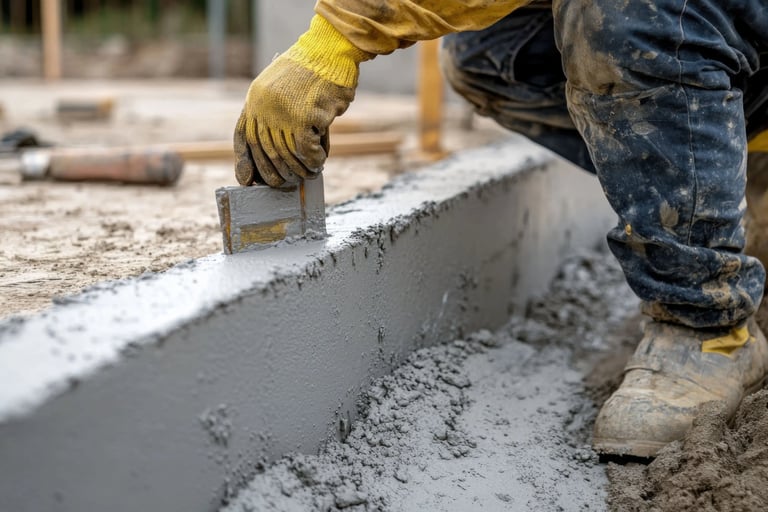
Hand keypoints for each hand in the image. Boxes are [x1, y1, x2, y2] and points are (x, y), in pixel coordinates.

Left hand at [234, 15, 371, 186]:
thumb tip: (279, 150)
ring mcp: (283, 112)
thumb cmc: (312, 71)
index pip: (244, 136)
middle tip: (282, 183)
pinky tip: (320, 162)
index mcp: (255, 98)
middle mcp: (264, 106)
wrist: (329, 50)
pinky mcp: (304, 117)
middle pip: (265, 150)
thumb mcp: (282, 87)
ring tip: (308, 174)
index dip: (245, 161)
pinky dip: (314, 159)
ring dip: (298, 169)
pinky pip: (306, 149)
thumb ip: (275, 112)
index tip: (248, 180)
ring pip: (286, 153)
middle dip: (273, 172)